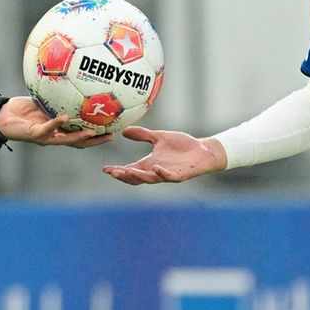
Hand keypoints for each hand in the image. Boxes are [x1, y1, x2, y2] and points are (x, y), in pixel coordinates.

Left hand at [0, 96, 112, 147]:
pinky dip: (55, 123)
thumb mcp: (42, 101)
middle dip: (96, 141)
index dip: (98, 135)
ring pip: (66, 140)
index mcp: (58, 130)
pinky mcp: (34, 134)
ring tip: (93, 132)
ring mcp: (45, 137)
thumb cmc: (21, 109)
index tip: (114, 128)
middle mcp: (54, 136)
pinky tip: (64, 117)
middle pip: (80, 143)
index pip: (82, 134)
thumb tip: (70, 77)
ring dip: (80, 137)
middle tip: (111, 135)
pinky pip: (47, 129)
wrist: (1, 116)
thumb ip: (56, 95)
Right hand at [102, 126, 226, 183]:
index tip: (106, 169)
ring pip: (151, 179)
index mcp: (150, 163)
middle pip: (137, 177)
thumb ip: (143, 135)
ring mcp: (168, 174)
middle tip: (113, 173)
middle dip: (125, 176)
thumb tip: (124, 130)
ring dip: (139, 176)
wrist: (204, 150)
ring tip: (128, 171)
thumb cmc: (183, 146)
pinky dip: (162, 174)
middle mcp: (157, 171)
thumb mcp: (159, 137)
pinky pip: (170, 176)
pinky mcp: (181, 174)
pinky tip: (156, 168)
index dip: (119, 170)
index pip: (131, 169)